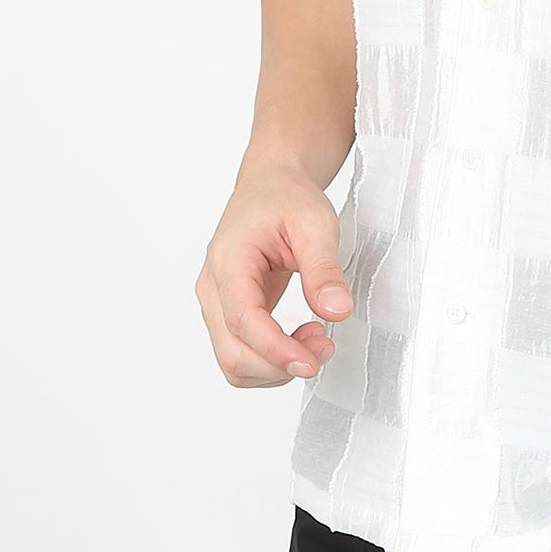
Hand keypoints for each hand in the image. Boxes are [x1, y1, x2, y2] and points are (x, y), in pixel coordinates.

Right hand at [195, 160, 353, 386]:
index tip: (310, 362)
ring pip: (234, 361)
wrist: (270, 184)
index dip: (275, 351)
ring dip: (275, 367)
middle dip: (279, 364)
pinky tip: (299, 340)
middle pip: (232, 353)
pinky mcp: (230, 311)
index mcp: (229, 261)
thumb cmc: (286, 197)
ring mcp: (217, 302)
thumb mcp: (315, 223)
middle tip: (324, 349)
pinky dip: (270, 359)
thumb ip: (324, 268)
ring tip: (316, 341)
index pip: (242, 322)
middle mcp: (214, 287)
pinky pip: (241, 352)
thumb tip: (337, 311)